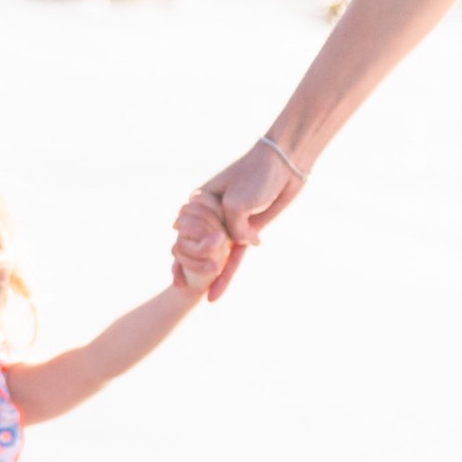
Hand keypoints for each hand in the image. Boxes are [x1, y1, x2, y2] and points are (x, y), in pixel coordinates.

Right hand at [183, 140, 308, 302]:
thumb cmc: (256, 176)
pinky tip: (218, 289)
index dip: (181, 251)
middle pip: (197, 244)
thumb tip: (243, 245)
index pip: (185, 230)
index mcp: (201, 200)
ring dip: (207, 274)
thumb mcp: (236, 205)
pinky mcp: (249, 229)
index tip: (176, 270)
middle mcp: (214, 213)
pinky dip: (229, 271)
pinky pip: (236, 254)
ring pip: (216, 253)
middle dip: (188, 265)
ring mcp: (231, 222)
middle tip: (180, 286)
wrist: (285, 164)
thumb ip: (234, 231)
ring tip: (198, 297)